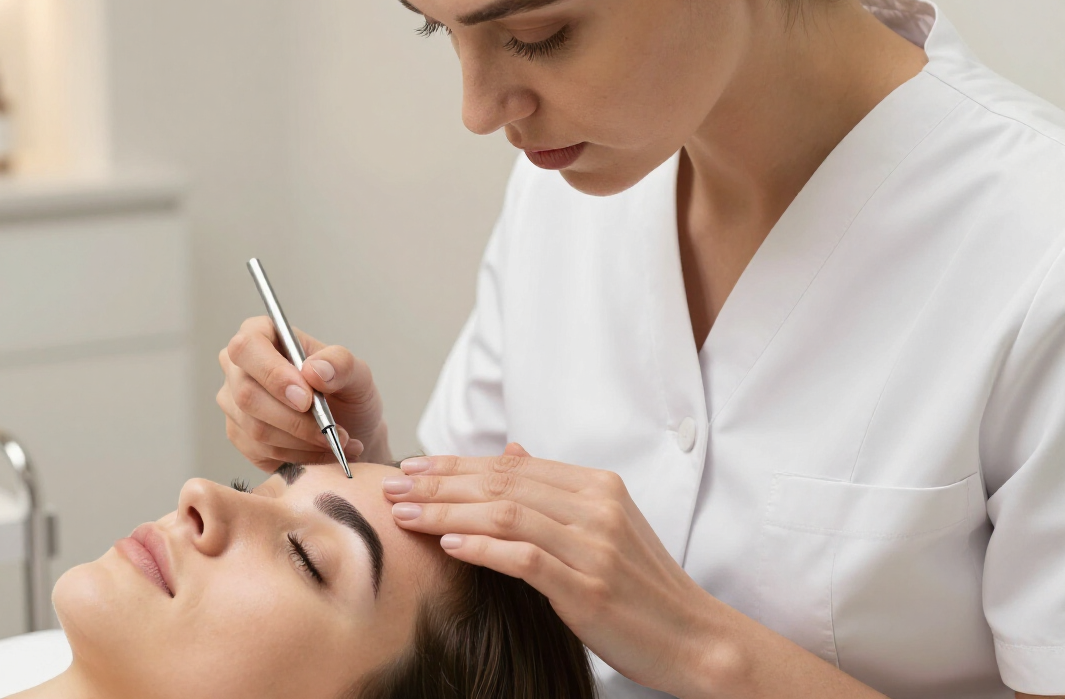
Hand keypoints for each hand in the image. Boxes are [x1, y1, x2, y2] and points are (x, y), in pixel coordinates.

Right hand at [217, 316, 387, 470]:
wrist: (348, 426)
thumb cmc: (346, 391)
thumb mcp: (357, 373)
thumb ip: (341, 365)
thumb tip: (314, 370)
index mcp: (262, 334)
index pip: (248, 347)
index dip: (273, 374)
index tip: (305, 400)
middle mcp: (239, 367)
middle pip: (247, 394)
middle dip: (294, 420)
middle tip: (330, 430)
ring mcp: (234, 402)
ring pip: (256, 428)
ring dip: (302, 441)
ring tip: (337, 441)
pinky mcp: (239, 434)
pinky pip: (261, 451)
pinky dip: (299, 456)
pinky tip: (323, 451)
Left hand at [383, 443, 738, 696]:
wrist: (696, 639)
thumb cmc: (643, 587)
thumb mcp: (606, 524)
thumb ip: (557, 489)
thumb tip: (513, 450)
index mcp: (598, 487)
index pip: (512, 465)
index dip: (457, 463)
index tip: (414, 467)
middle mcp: (596, 508)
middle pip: (501, 484)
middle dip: (439, 483)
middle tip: (393, 486)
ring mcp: (594, 547)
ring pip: (505, 515)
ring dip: (447, 513)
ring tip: (405, 515)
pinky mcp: (589, 588)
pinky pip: (523, 559)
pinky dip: (481, 549)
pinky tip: (447, 546)